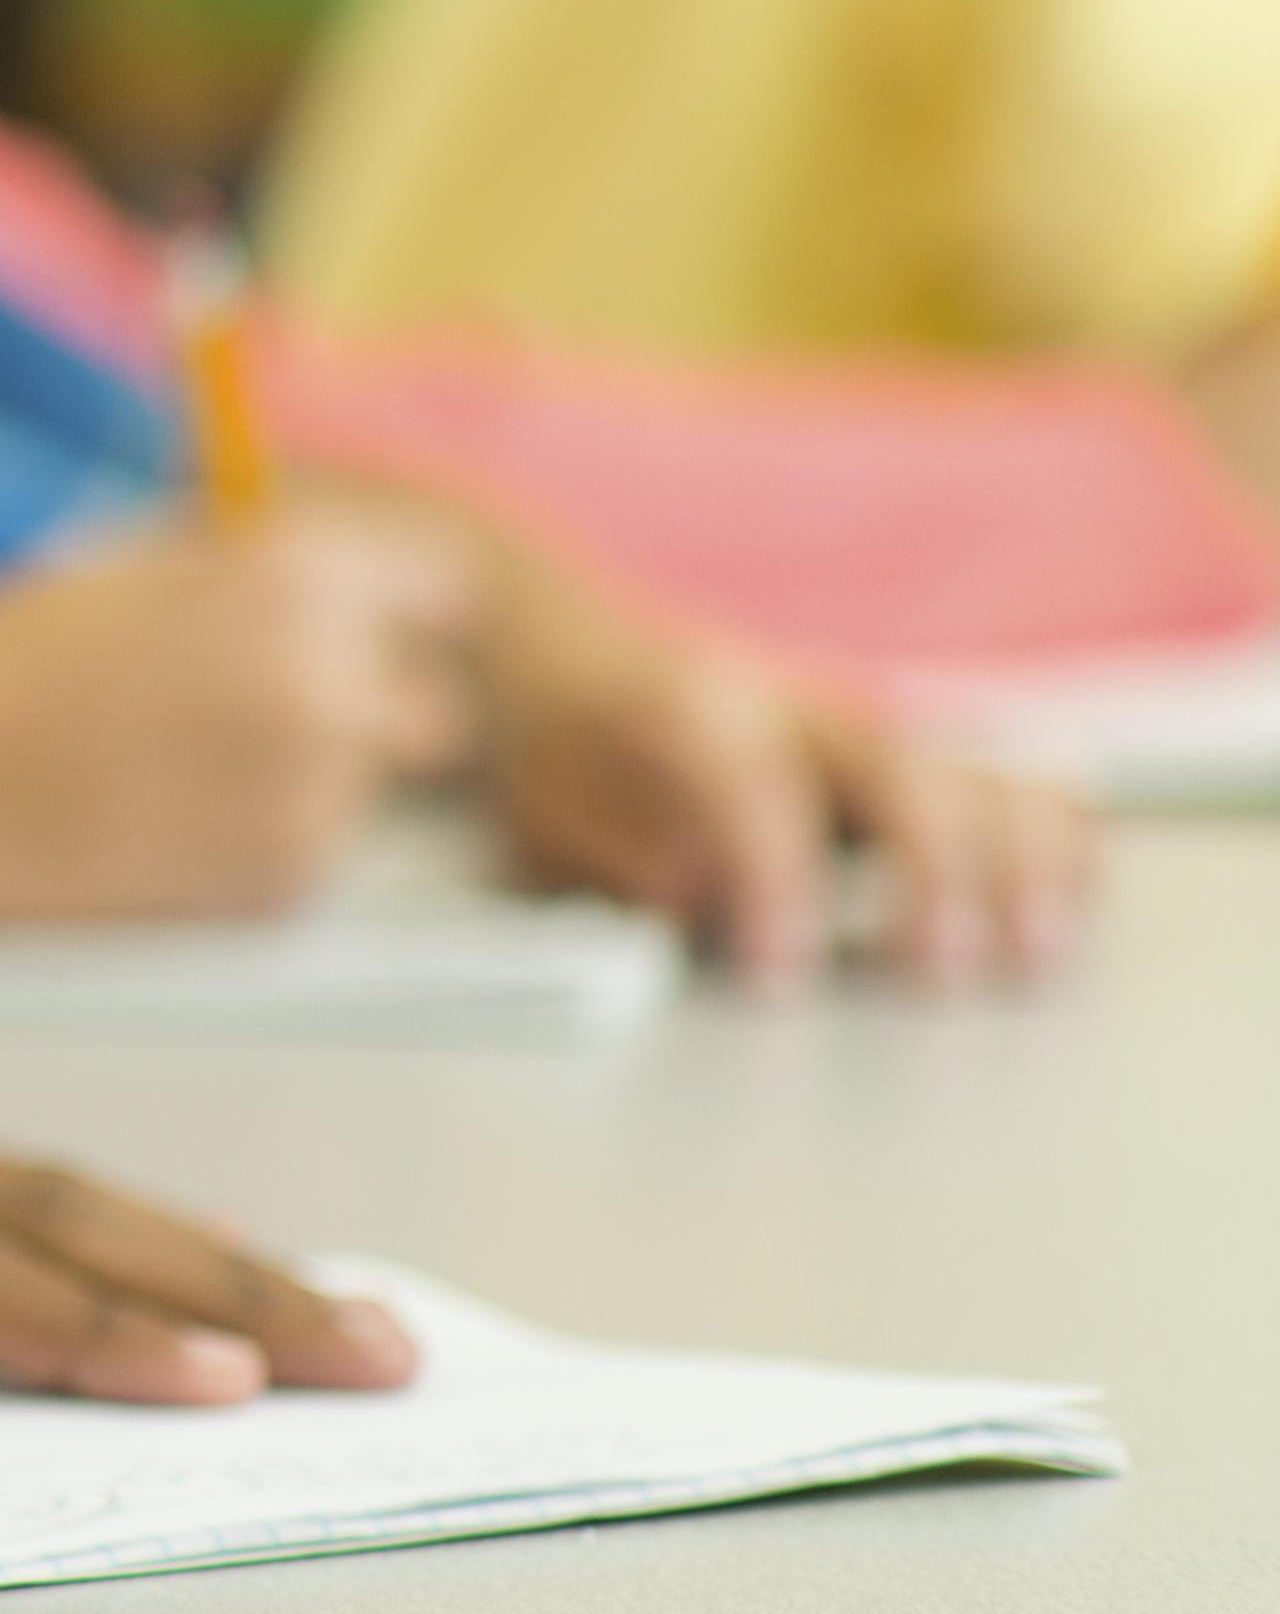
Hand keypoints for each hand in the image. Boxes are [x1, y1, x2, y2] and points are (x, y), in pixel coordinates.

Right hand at [0, 520, 479, 919]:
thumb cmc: (9, 657)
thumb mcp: (143, 565)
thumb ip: (262, 570)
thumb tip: (355, 584)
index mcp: (296, 581)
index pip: (437, 591)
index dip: (393, 613)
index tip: (361, 630)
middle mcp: (331, 686)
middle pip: (430, 707)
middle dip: (366, 708)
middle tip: (252, 712)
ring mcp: (317, 798)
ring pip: (365, 793)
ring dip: (303, 783)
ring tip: (168, 772)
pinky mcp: (288, 887)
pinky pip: (313, 857)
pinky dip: (259, 846)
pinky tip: (158, 825)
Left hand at [472, 564, 1100, 987]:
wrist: (563, 638)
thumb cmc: (559, 741)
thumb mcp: (543, 803)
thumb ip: (612, 853)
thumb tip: (696, 899)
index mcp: (688, 705)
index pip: (749, 780)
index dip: (771, 878)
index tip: (778, 974)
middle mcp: (790, 700)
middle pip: (894, 765)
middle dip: (930, 872)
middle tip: (937, 976)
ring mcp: (861, 720)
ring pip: (970, 768)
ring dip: (1018, 864)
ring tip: (1034, 956)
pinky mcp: (907, 748)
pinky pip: (1008, 775)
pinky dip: (1053, 835)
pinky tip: (1070, 903)